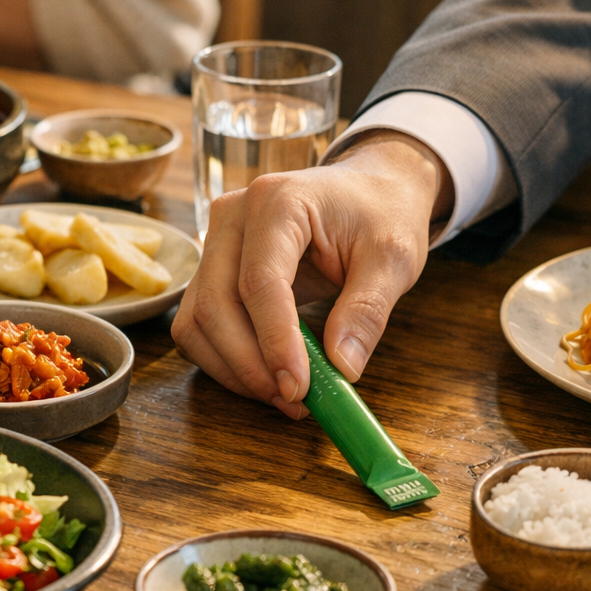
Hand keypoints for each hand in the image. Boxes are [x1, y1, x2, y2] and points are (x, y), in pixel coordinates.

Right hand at [171, 132, 450, 417]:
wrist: (367, 190)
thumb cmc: (380, 214)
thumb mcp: (393, 257)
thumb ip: (368, 310)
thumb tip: (343, 368)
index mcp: (279, 201)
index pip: (260, 281)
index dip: (274, 341)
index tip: (299, 387)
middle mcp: (232, 216)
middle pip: (215, 304)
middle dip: (250, 364)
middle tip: (295, 400)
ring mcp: (214, 241)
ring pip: (197, 320)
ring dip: (233, 368)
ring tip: (284, 394)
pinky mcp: (212, 268)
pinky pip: (200, 324)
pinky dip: (225, 359)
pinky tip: (266, 374)